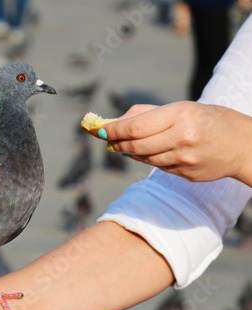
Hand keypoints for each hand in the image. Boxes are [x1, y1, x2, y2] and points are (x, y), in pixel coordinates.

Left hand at [103, 101, 251, 184]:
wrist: (244, 146)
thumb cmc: (210, 120)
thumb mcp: (184, 108)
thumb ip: (150, 114)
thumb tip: (118, 121)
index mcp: (181, 115)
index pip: (135, 126)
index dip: (113, 130)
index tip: (99, 130)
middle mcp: (182, 138)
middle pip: (135, 145)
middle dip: (117, 142)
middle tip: (108, 140)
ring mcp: (184, 159)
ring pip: (144, 158)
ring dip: (130, 152)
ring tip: (126, 145)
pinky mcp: (185, 174)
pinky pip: (157, 167)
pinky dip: (148, 159)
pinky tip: (150, 152)